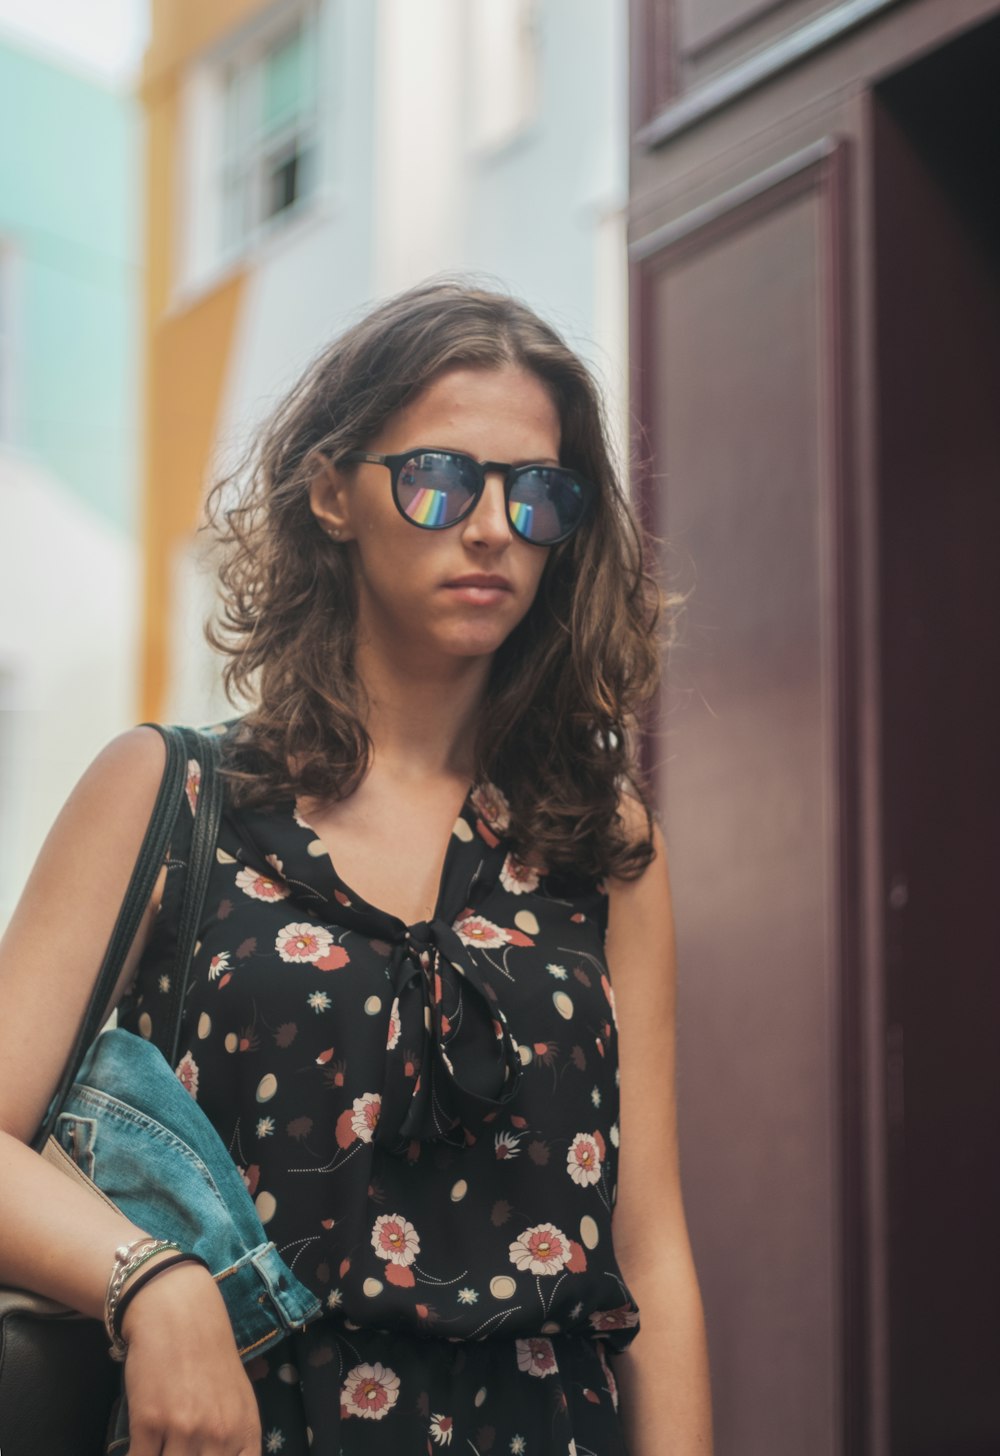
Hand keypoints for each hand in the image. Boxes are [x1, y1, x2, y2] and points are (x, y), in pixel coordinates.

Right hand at [121, 1261, 261, 1454]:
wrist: (176, 1313)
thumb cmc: (208, 1354)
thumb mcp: (237, 1397)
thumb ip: (233, 1438)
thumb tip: (222, 1455)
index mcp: (245, 1431)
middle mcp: (219, 1434)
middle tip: (178, 1447)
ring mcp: (184, 1430)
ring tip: (161, 1443)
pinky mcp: (148, 1423)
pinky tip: (140, 1446)